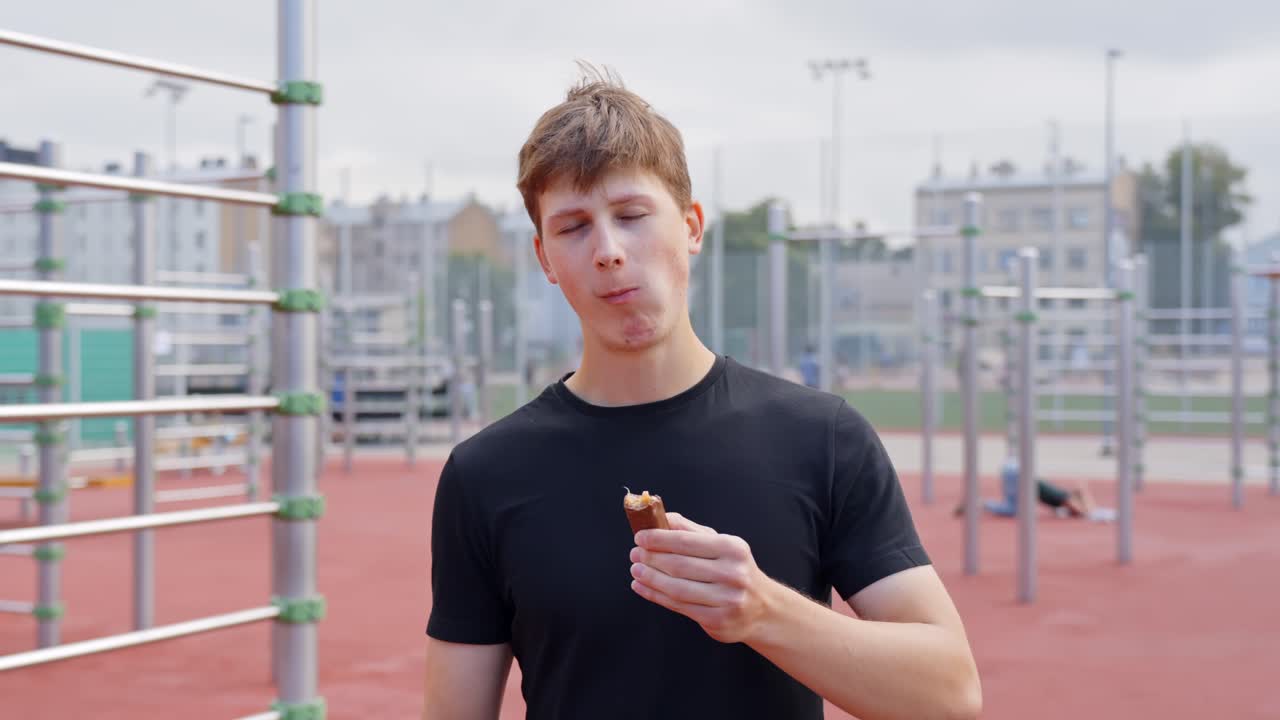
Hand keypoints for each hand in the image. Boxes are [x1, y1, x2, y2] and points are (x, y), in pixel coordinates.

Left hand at [630, 512, 776, 643]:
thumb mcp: (721, 545)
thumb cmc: (736, 570)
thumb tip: (663, 516)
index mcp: (732, 548)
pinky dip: (656, 596)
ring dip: (651, 578)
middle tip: (634, 554)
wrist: (762, 609)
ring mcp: (726, 599)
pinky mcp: (717, 620)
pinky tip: (643, 587)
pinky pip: (679, 607)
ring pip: (677, 588)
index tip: (640, 537)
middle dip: (651, 558)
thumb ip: (691, 531)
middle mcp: (732, 573)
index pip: (687, 541)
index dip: (659, 539)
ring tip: (636, 570)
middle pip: (679, 565)